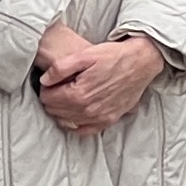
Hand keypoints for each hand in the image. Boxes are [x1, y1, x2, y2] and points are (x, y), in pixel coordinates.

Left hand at [33, 23, 163, 133]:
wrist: (140, 62)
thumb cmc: (113, 56)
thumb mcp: (85, 54)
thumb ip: (61, 68)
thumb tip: (44, 80)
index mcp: (79, 94)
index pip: (48, 99)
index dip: (45, 89)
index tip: (50, 82)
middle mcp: (88, 110)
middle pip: (55, 111)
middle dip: (51, 99)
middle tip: (56, 87)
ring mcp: (99, 118)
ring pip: (67, 121)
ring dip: (61, 111)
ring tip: (65, 97)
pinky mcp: (109, 120)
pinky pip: (84, 130)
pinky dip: (75, 124)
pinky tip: (75, 113)